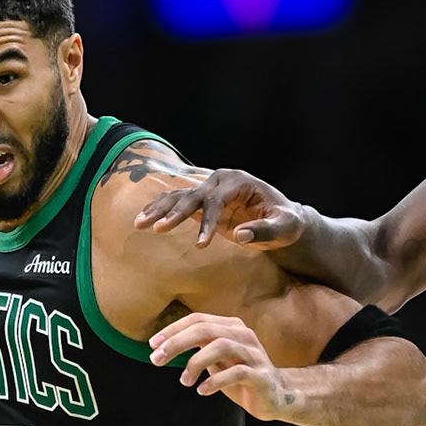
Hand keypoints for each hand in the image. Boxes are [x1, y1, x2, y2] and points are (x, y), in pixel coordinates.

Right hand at [133, 167, 304, 248]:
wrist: (282, 217)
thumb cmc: (286, 222)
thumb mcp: (284, 228)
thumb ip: (265, 231)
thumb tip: (240, 235)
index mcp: (239, 182)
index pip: (217, 201)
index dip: (208, 222)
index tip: (201, 245)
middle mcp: (220, 180)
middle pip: (193, 195)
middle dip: (174, 213)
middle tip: (158, 229)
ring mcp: (209, 188)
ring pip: (179, 197)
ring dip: (159, 210)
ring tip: (139, 224)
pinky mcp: (203, 200)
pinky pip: (177, 203)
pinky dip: (160, 210)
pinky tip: (143, 219)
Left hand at [149, 313, 302, 422]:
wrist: (276, 397)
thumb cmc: (241, 377)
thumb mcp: (216, 360)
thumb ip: (198, 349)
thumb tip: (164, 347)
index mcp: (231, 327)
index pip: (198, 319)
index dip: (173, 330)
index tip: (153, 344)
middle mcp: (243, 335)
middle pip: (206, 329)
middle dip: (177, 343)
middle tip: (157, 359)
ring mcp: (254, 354)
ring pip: (221, 346)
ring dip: (196, 363)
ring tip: (184, 381)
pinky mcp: (261, 375)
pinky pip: (237, 373)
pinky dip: (215, 381)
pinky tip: (202, 390)